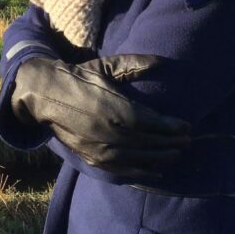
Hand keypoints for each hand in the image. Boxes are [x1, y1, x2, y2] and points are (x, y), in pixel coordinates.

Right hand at [10, 54, 189, 179]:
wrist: (46, 95)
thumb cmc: (79, 78)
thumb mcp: (105, 66)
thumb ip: (133, 64)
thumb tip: (162, 61)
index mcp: (113, 107)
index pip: (150, 121)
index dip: (171, 126)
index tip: (187, 126)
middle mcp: (108, 130)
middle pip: (147, 141)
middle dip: (171, 142)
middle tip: (188, 141)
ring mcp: (99, 147)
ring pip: (138, 157)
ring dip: (160, 157)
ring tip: (177, 154)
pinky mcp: (92, 158)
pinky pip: (121, 170)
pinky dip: (141, 172)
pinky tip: (156, 171)